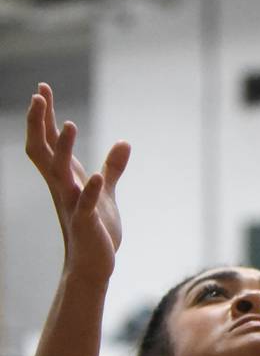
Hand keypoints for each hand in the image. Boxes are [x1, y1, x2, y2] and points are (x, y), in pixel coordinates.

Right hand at [25, 86, 128, 285]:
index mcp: (66, 179)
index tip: (41, 89)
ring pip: (61, 174)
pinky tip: (95, 177)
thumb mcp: (107, 193)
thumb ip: (113, 168)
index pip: (49, 142)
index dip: (45, 117)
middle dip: (41, 124)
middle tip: (38, 96)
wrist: (94, 265)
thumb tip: (124, 142)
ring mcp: (72, 204)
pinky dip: (91, 191)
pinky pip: (85, 205)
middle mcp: (63, 188)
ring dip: (65, 150)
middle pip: (44, 151)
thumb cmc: (96, 229)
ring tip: (70, 125)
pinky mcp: (86, 223)